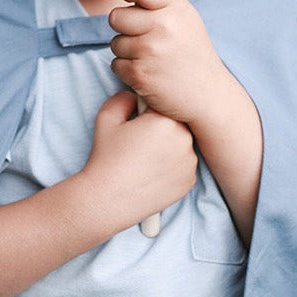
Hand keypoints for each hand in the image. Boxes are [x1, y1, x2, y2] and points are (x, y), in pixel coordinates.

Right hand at [79, 91, 196, 232]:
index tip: (136, 122)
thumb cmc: (106, 158)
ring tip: (145, 159)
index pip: (163, 104)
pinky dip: (172, 166)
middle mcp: (184, 139)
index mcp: (166, 120)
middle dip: (161, 127)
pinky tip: (152, 172)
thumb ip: (124, 97)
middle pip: (176, 123)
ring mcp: (190, 163)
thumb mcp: (107, 117)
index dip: (147, 112)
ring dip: (169, 146)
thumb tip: (136, 96)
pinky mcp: (189, 182)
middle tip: (139, 142)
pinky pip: (184, 165)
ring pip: (181, 144)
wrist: (107, 200)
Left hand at [108, 0, 228, 124]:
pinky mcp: (139, 73)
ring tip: (151, 58)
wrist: (207, 94)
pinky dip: (127, 70)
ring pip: (115, 42)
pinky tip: (148, 73)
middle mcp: (163, 27)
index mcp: (175, 9)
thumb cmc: (192, 54)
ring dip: (127, 51)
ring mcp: (150, 51)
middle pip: (116, 16)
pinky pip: (116, 64)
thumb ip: (159, 2)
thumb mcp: (185, 19)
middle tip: (143, 37)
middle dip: (124, 27)